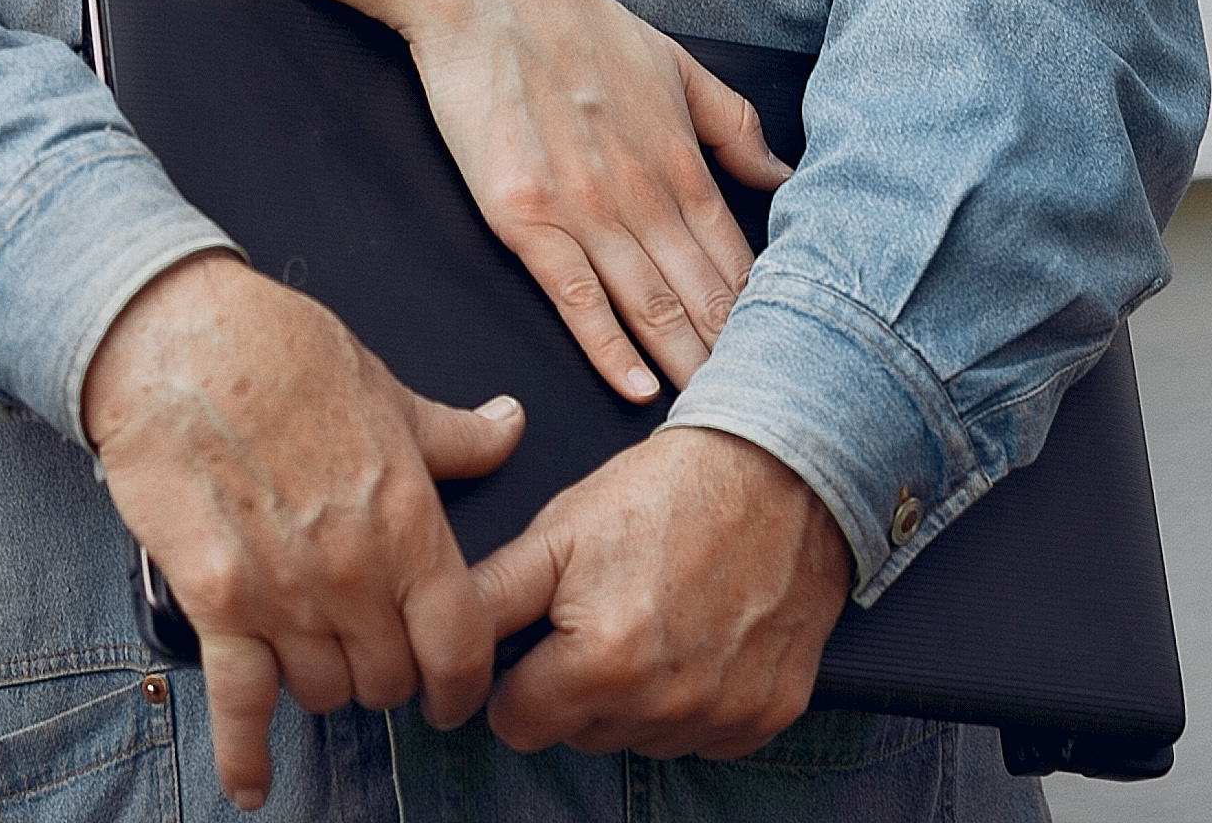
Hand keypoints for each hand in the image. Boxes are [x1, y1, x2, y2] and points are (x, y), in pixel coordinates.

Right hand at [83, 254, 525, 809]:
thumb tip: (510, 426)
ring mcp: (285, 593)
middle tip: (379, 662)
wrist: (179, 341)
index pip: (461, 642)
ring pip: (325, 692)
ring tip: (319, 666)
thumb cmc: (282, 353)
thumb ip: (454, 435)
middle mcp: (354, 571)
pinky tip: (250, 785)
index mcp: (408, 519)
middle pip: (392, 679)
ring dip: (327, 688)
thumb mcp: (389, 391)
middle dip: (391, 679)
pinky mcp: (216, 601)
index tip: (458, 695)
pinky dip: (243, 752)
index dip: (464, 682)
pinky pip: (240, 700)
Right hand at [387, 0, 788, 402]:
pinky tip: (639, 391)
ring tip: (719, 420)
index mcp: (680, 159)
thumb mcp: (674, 62)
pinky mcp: (523, 217)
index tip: (792, 362)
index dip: (767, 316)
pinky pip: (575, 297)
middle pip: (703, 295)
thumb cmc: (576, 23)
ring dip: (688, 366)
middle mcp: (641, 192)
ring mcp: (582, 209)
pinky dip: (610, 348)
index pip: (736, 258)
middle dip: (740, 359)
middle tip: (771, 415)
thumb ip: (732, 124)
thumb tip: (782, 177)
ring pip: (650, 305)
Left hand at [473, 425, 852, 760]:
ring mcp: (721, 716)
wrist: (780, 471)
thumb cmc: (666, 492)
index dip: (516, 681)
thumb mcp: (559, 531)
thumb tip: (431, 638)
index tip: (539, 642)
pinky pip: (704, 737)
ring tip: (654, 618)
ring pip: (640, 739)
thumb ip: (490, 597)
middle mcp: (662, 705)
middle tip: (603, 613)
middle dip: (576, 688)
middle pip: (579, 735)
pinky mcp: (767, 715)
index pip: (516, 725)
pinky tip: (699, 640)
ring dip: (636, 698)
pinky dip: (695, 701)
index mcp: (599, 663)